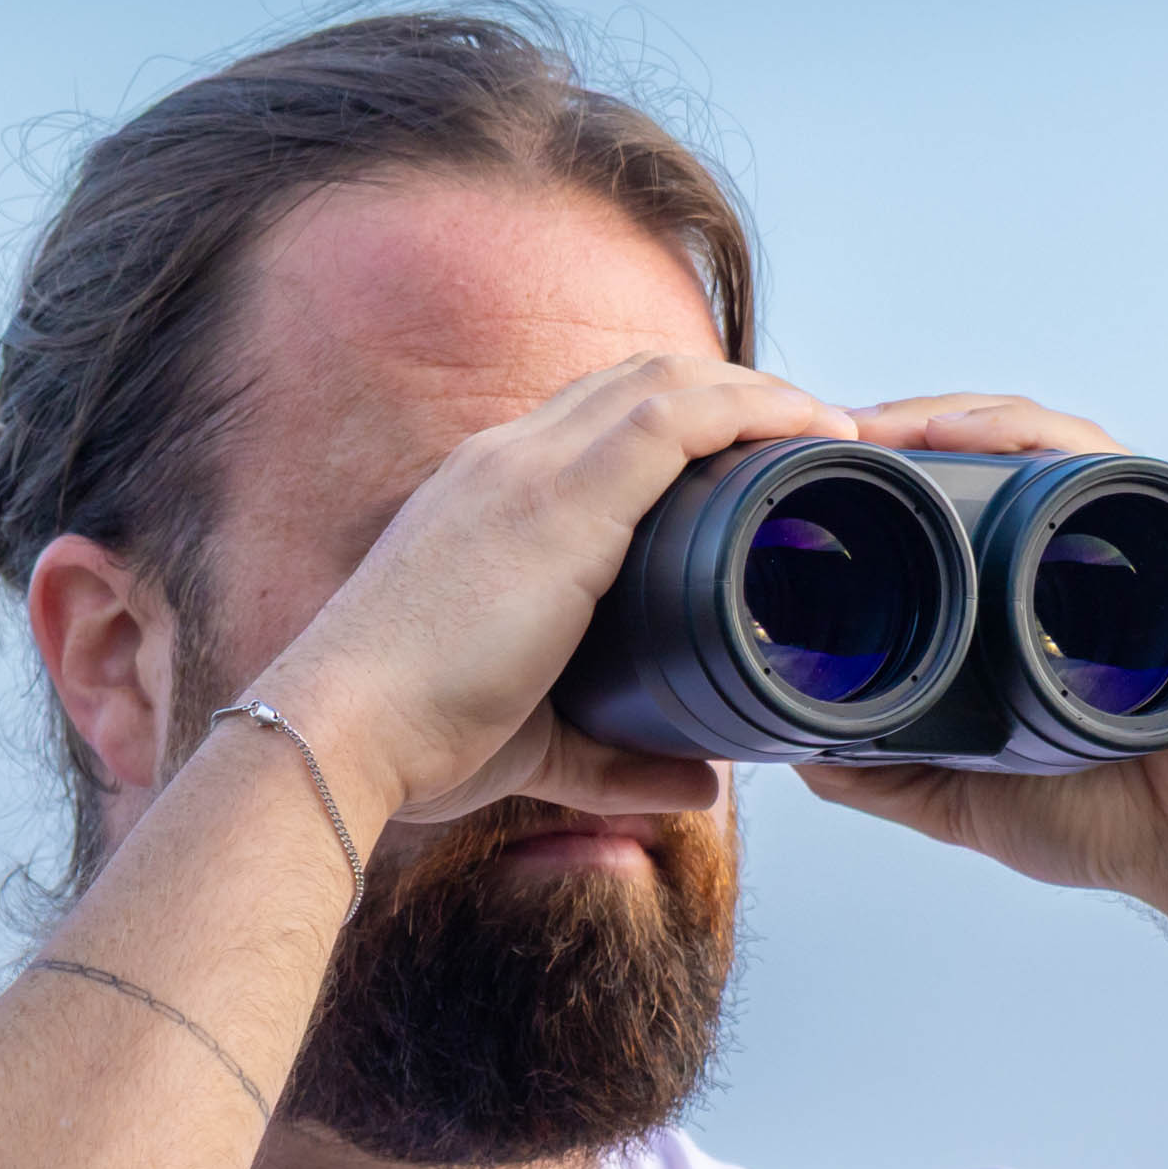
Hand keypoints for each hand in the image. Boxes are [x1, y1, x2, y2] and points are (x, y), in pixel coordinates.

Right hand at [257, 354, 859, 826]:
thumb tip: (701, 787)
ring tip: (825, 428)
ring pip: (667, 381)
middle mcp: (508, 461)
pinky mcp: (560, 499)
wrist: (341, 730)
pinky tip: (808, 428)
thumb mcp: (540, 744)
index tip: (748, 457)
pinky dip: (752, 410)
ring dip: (757, 391)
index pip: (596, 420)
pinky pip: (679, 418)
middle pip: (639, 381)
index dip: (681, 419)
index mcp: (489, 497)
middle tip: (806, 437)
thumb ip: (622, 761)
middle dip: (731, 392)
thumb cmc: (417, 739)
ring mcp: (530, 469)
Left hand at [796, 394, 1167, 907]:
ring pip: (1024, 439)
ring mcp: (1121, 536)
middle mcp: (1072, 554)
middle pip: (977, 458)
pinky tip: (953, 433)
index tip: (800, 487)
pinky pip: (1089, 453)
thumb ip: (882, 773)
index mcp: (1024, 600)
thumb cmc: (1109, 822)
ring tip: (868, 428)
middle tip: (816, 439)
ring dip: (939, 418)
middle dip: (894, 436)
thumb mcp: (961, 797)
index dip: (875, 488)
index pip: (944, 513)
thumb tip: (792, 748)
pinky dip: (1019, 431)